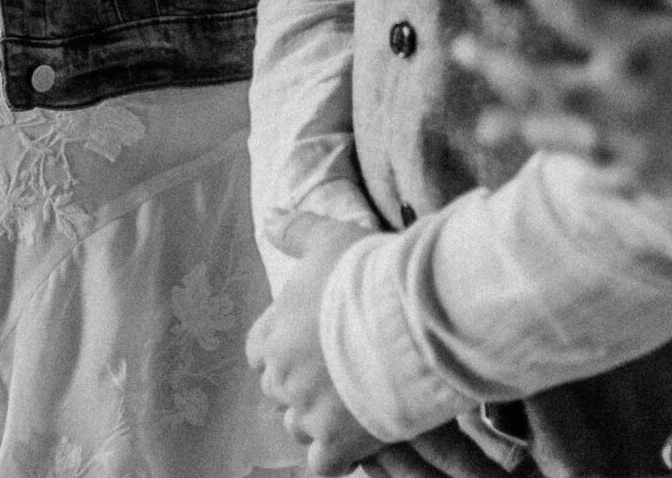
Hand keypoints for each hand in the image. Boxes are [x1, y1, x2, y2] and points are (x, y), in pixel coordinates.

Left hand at [248, 213, 384, 474]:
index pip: (259, 352)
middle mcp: (285, 376)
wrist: (412, 317)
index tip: (308, 349)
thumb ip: (296, 231)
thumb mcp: (330, 239)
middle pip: (279, 393)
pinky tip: (357, 445)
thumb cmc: (369, 274)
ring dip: (317, 422)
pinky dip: (336, 459)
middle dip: (301, 388)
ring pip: (298, 429)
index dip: (281, 353)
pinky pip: (323, 465)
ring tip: (350, 409)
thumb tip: (269, 218)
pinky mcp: (339, 442)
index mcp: (277, 332)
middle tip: (337, 379)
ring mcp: (309, 412)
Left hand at [454, 0, 671, 202]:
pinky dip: (576, 169)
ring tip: (483, 123)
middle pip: (540, 78)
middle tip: (459, 48)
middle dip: (498, 61)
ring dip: (517, 122)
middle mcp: (621, 98)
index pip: (567, 4)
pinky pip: (604, 175)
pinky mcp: (666, 181)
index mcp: (635, 45)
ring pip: (560, 133)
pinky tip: (565, 170)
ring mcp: (639, 146)